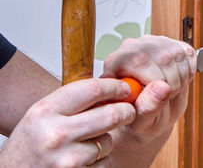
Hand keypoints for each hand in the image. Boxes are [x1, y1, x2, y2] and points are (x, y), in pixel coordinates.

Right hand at [0, 78, 134, 166]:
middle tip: (128, 111)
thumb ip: (73, 102)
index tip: (124, 89)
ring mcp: (67, 159)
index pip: (93, 89)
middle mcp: (56, 134)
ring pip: (108, 141)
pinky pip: (103, 162)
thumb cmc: (30, 144)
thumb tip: (113, 88)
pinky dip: (99, 160)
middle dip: (126, 111)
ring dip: (105, 140)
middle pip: (111, 115)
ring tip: (85, 143)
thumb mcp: (43, 115)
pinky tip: (82, 160)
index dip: (115, 87)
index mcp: (46, 111)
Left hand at [101, 35, 196, 165]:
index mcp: (115, 64)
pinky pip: (187, 53)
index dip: (157, 81)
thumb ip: (147, 107)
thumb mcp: (140, 122)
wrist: (150, 112)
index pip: (140, 61)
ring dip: (182, 78)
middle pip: (162, 56)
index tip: (160, 97)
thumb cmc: (139, 117)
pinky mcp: (170, 43)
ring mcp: (152, 43)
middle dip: (172, 83)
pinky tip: (179, 81)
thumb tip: (162, 88)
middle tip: (168, 97)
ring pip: (177, 53)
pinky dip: (189, 71)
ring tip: (172, 91)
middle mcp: (132, 48)